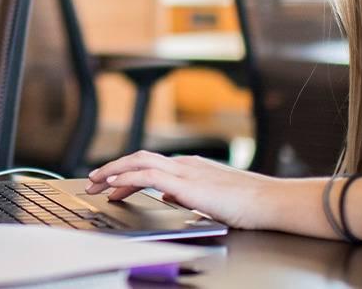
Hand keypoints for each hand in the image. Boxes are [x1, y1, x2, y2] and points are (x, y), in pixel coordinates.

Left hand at [85, 150, 278, 228]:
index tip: (111, 183)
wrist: (268, 201)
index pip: (151, 165)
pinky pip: (149, 175)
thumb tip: (168, 197)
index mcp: (191, 167)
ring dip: (114, 172)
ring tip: (96, 183)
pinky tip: (116, 186)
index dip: (127, 172)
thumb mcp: (211, 197)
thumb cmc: (248, 203)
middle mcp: (185, 164)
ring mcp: (186, 171)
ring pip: (139, 162)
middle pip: (139, 158)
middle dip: (113, 169)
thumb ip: (187, 194)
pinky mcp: (187, 183)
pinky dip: (128, 177)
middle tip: (93, 181)